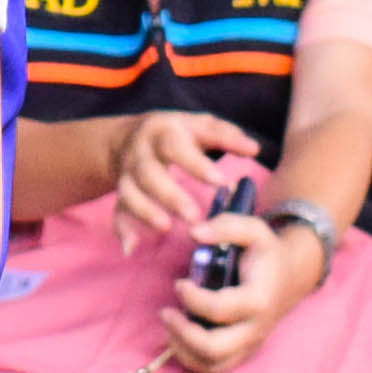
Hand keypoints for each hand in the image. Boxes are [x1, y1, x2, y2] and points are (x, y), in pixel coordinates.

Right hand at [105, 109, 261, 246]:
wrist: (130, 136)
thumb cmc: (177, 134)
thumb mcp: (199, 125)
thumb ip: (226, 136)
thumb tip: (253, 149)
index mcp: (163, 132)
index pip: (177, 147)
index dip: (197, 165)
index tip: (220, 182)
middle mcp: (141, 152)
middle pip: (149, 173)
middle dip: (170, 195)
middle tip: (194, 217)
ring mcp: (128, 172)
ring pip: (130, 191)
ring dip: (146, 211)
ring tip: (166, 228)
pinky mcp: (121, 191)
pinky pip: (118, 210)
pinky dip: (122, 229)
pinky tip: (131, 247)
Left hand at [158, 211, 327, 372]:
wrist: (290, 278)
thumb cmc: (266, 253)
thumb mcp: (254, 230)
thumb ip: (226, 226)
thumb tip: (194, 232)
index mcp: (258, 300)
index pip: (220, 309)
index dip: (193, 298)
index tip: (179, 283)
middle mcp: (255, 329)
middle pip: (215, 349)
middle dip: (183, 334)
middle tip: (165, 313)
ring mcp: (249, 345)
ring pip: (212, 365)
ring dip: (182, 349)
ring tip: (168, 325)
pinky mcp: (241, 353)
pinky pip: (213, 369)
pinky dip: (190, 359)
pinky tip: (177, 337)